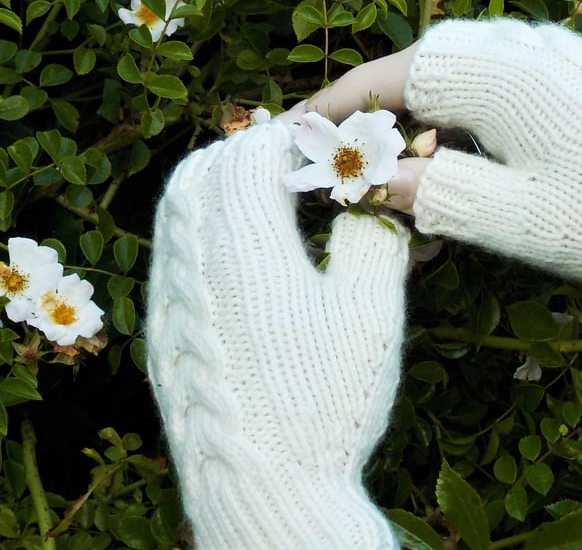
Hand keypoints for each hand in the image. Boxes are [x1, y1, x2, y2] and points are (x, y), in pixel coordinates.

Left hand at [146, 121, 409, 548]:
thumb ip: (371, 237)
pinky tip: (236, 245)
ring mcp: (169, 297)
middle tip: (291, 161)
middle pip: (202, 170)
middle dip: (247, 151)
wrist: (265, 490)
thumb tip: (369, 199)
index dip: (286, 139)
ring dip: (217, 182)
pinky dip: (200, 222)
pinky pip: (170, 246)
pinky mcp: (162, 328)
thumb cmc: (324, 401)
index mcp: (245, 250)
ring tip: (264, 192)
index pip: (248, 156)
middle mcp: (192, 263)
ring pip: (177, 206)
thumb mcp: (369, 313)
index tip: (318, 144)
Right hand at [285, 18, 581, 319]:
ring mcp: (550, 57)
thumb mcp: (518, 219)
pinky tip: (467, 160)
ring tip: (403, 171)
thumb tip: (369, 181)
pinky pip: (497, 86)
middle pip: (418, 71)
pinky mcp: (573, 76)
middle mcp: (519, 49)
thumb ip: (434, 194)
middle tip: (350, 166)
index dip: (334, 109)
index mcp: (496, 74)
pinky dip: (464, 121)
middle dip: (376, 116)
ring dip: (421, 122)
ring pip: (458, 78)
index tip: (292, 134)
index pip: (387, 79)